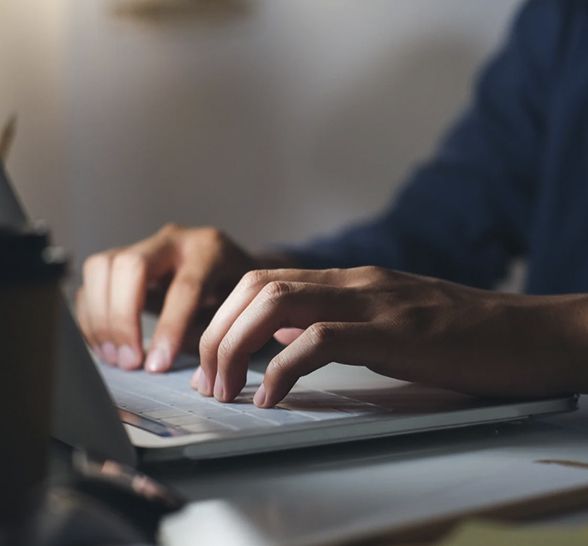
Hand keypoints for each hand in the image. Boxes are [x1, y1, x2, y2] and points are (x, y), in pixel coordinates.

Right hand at [76, 225, 255, 371]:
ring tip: (115, 357)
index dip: (169, 328)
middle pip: (131, 266)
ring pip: (101, 266)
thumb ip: (210, 330)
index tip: (157, 365)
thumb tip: (165, 359)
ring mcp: (144, 245)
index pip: (184, 286)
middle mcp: (173, 240)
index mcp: (210, 250)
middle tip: (130, 361)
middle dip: (122, 318)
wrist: (233, 267)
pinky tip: (105, 344)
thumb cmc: (238, 293)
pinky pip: (93, 280)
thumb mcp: (239, 309)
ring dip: (100, 317)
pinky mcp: (123, 258)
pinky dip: (90, 315)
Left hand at [194, 266, 583, 406]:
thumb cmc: (456, 332)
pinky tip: (272, 397)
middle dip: (216, 333)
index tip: (211, 360)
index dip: (223, 318)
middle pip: (256, 287)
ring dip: (237, 347)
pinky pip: (321, 340)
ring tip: (227, 389)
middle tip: (207, 380)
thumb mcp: (382, 318)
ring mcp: (373, 303)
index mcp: (347, 280)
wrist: (524, 332)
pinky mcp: (395, 333)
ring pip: (278, 303)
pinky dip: (285, 368)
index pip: (262, 280)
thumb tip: (283, 331)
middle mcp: (353, 282)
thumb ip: (333, 318)